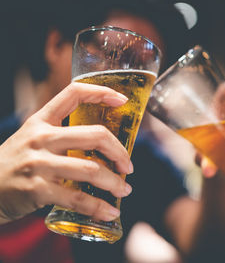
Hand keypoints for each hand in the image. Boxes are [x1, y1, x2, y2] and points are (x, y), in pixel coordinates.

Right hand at [0, 82, 133, 223]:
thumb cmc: (15, 163)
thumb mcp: (32, 139)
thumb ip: (61, 136)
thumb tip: (104, 144)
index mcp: (41, 121)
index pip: (73, 94)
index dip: (101, 92)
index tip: (123, 100)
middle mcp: (41, 138)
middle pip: (95, 136)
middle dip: (119, 152)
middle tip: (128, 166)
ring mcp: (39, 164)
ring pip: (91, 170)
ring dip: (114, 182)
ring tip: (124, 190)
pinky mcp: (38, 190)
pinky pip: (78, 198)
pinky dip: (98, 207)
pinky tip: (110, 212)